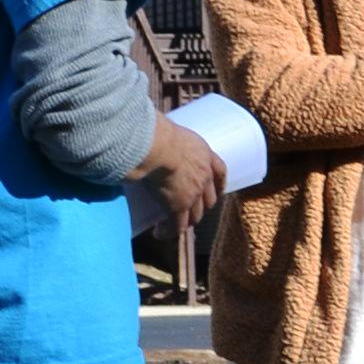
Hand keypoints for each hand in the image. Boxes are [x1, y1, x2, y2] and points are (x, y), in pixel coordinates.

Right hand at [136, 114, 228, 231]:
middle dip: (202, 206)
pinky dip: (169, 232)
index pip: (220, 171)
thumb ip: (162, 135)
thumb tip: (143, 130)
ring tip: (174, 224)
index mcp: (204, 154)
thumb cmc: (157, 131)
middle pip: (209, 198)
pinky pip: (176, 226)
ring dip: (187, 221)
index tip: (218, 190)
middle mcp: (203, 175)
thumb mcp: (169, 131)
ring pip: (196, 215)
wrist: (157, 146)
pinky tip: (159, 233)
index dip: (219, 183)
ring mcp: (193, 193)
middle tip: (190, 210)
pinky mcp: (178, 206)